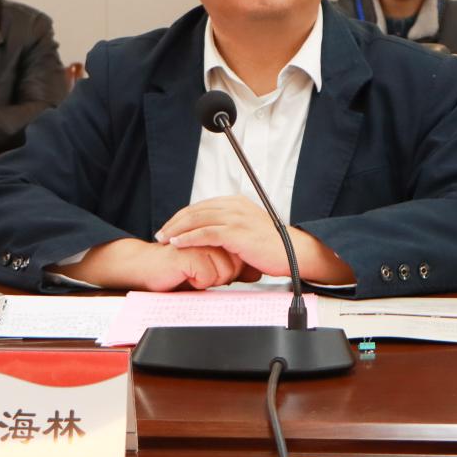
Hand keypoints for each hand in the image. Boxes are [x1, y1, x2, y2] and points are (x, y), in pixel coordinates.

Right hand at [51, 238, 245, 290]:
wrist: (147, 268)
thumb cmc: (177, 268)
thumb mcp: (209, 269)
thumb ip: (233, 268)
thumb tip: (257, 272)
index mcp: (215, 233)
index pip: (240, 258)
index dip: (230, 271)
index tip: (211, 271)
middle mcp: (210, 233)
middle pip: (235, 266)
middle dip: (221, 277)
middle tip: (199, 273)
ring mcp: (200, 241)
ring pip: (224, 273)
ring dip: (209, 281)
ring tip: (192, 274)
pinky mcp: (189, 252)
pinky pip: (208, 277)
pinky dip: (198, 283)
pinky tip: (185, 275)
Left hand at [157, 195, 353, 284]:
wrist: (294, 253)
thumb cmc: (274, 247)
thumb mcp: (249, 231)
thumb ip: (232, 229)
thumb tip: (215, 238)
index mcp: (237, 203)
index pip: (202, 205)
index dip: (184, 216)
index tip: (171, 226)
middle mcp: (235, 206)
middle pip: (196, 210)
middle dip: (175, 221)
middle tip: (161, 232)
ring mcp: (236, 218)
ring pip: (198, 219)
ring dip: (177, 229)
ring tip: (164, 239)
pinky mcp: (236, 232)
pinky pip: (206, 233)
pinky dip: (188, 238)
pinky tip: (177, 243)